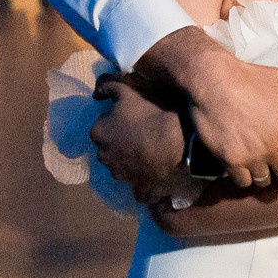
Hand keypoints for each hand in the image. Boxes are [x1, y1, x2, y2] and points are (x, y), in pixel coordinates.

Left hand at [90, 75, 204, 209]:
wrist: (180, 146)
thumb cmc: (152, 116)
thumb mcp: (128, 93)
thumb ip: (108, 87)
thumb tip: (96, 93)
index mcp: (99, 133)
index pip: (102, 125)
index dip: (116, 119)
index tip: (132, 117)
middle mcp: (104, 157)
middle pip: (109, 147)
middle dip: (120, 142)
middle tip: (141, 133)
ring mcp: (121, 175)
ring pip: (122, 167)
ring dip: (131, 161)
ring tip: (151, 151)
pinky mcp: (139, 190)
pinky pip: (139, 189)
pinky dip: (145, 184)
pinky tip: (156, 174)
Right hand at [141, 28, 277, 190]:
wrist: (213, 79)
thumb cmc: (250, 78)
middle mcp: (274, 150)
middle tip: (276, 167)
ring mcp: (251, 158)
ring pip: (264, 184)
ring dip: (261, 175)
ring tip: (257, 162)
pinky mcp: (230, 161)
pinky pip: (241, 181)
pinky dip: (241, 175)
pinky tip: (239, 163)